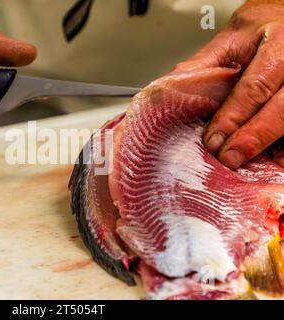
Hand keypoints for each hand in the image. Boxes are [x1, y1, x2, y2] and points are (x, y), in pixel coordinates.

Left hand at [173, 0, 283, 168]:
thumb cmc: (262, 31)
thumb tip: (170, 92)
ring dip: (271, 146)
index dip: (233, 117)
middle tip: (228, 158)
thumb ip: (204, 67)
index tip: (213, 140)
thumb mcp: (230, 41)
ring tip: (248, 165)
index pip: (255, 87)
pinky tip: (271, 161)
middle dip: (253, 138)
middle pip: (282, 109)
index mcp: (279, 42)